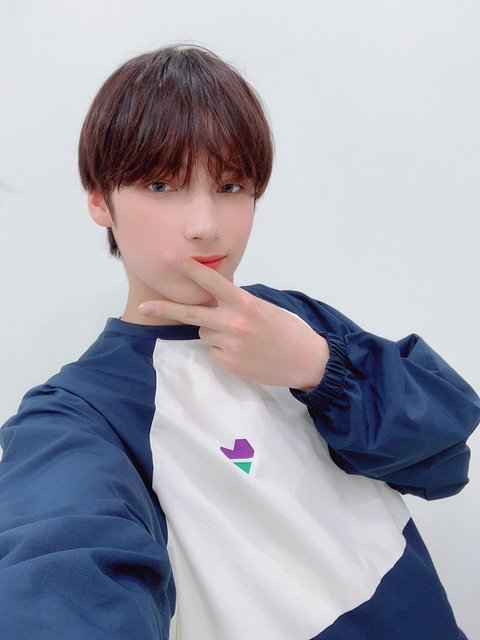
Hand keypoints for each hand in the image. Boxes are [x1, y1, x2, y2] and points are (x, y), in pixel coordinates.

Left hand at [139, 252, 329, 389]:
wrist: (304, 359)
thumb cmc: (285, 329)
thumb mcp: (262, 307)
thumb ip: (236, 303)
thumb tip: (211, 301)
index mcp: (244, 303)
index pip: (211, 282)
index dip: (189, 269)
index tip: (169, 257)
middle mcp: (234, 323)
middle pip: (191, 314)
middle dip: (165, 309)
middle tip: (143, 306)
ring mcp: (230, 345)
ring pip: (205, 333)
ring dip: (214, 332)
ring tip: (240, 337)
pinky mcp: (229, 363)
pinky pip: (213, 351)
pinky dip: (222, 350)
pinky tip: (242, 352)